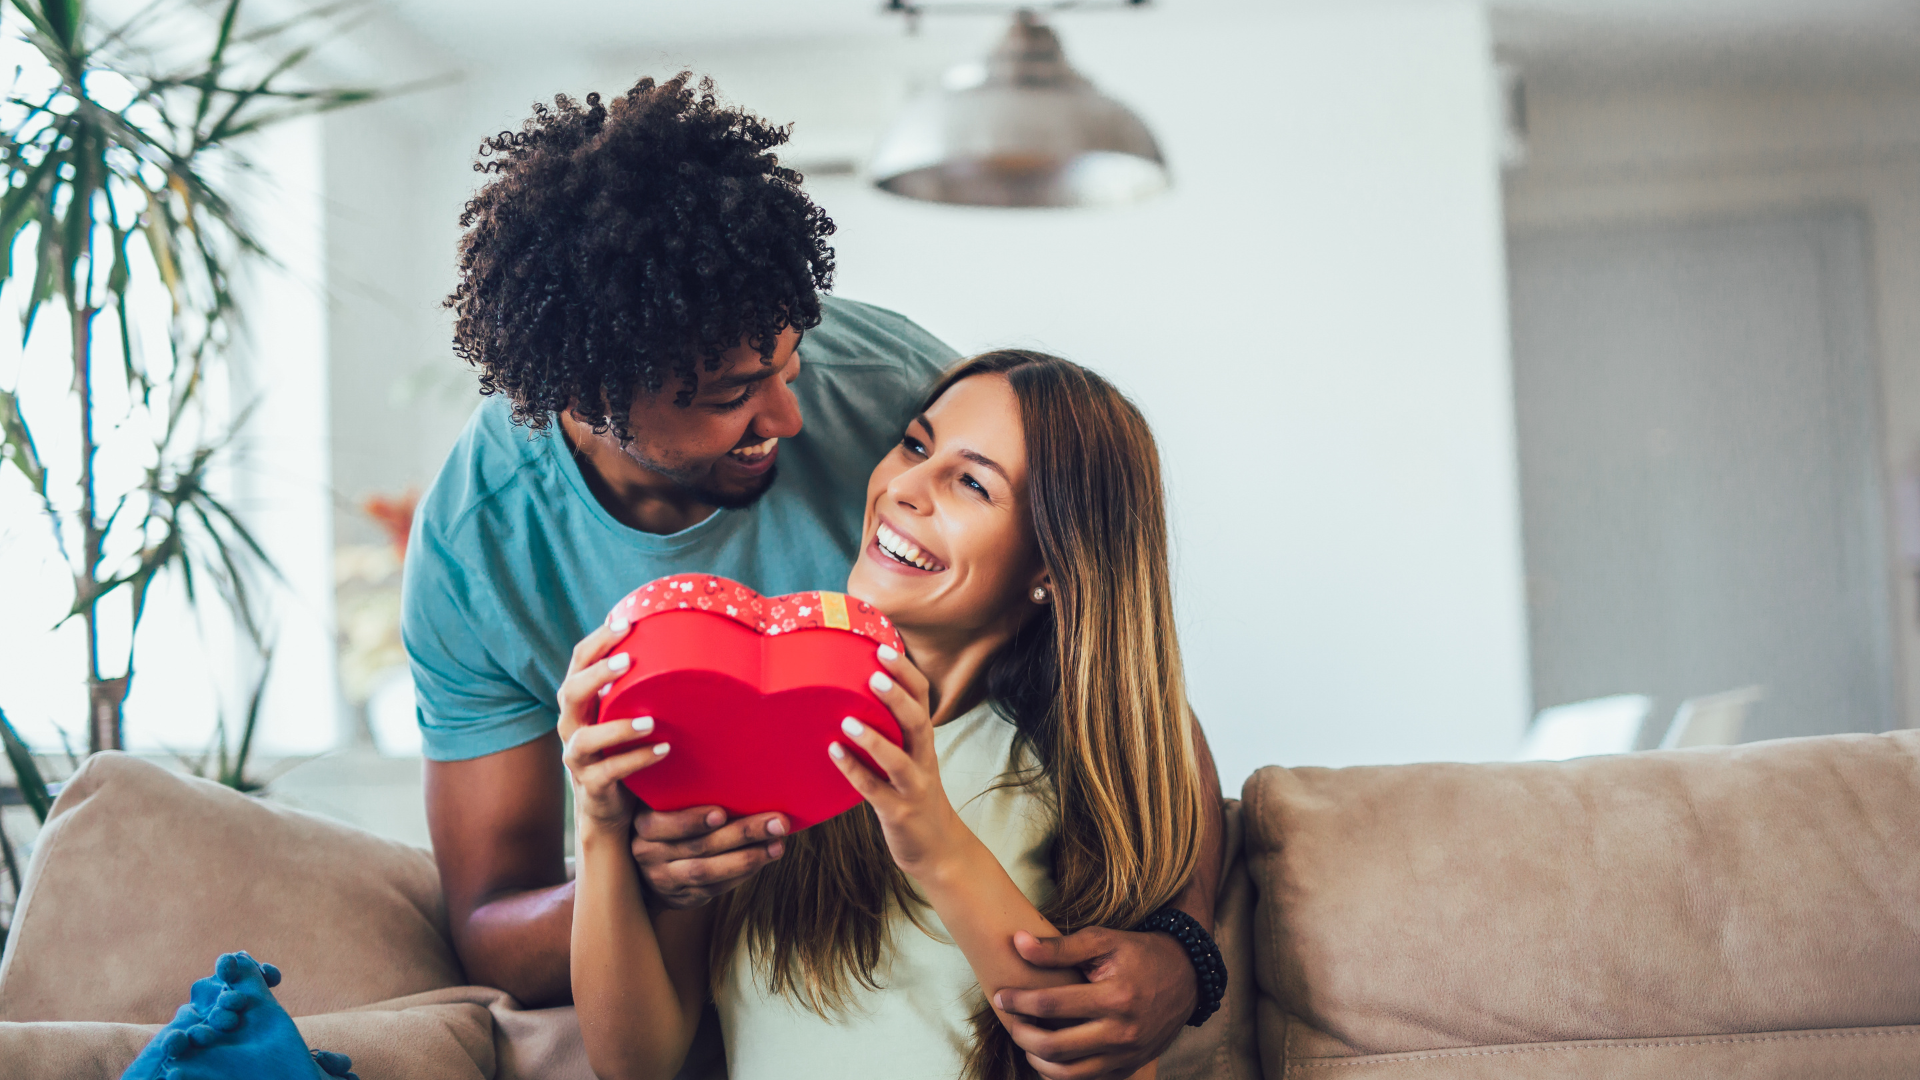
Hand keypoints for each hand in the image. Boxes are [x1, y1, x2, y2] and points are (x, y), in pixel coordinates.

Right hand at [555, 615, 661, 835]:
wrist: (610, 808)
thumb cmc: (625, 748)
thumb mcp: (628, 713)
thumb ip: (640, 686)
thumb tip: (682, 642)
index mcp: (581, 701)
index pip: (578, 662)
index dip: (597, 641)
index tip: (624, 622)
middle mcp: (572, 726)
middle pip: (570, 692)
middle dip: (596, 674)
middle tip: (629, 659)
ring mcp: (578, 758)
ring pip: (584, 738)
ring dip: (617, 727)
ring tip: (650, 721)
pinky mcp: (592, 785)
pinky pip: (608, 772)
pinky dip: (635, 759)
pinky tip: (663, 750)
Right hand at [630, 805, 788, 909]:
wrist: (645, 868)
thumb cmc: (666, 820)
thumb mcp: (662, 805)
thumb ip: (683, 794)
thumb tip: (739, 774)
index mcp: (642, 825)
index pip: (664, 824)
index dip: (692, 821)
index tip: (721, 813)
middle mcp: (648, 854)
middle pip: (699, 846)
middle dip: (741, 834)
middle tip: (776, 822)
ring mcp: (664, 879)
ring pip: (708, 873)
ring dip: (748, 858)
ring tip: (777, 845)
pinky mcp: (682, 897)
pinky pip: (714, 888)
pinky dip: (742, 874)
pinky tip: (763, 859)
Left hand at [826, 645, 959, 875]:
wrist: (939, 849)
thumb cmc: (913, 795)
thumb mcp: (910, 759)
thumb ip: (891, 732)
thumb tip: (851, 695)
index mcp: (924, 742)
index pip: (923, 698)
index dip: (906, 673)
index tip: (884, 648)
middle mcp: (924, 760)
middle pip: (918, 721)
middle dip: (897, 696)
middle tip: (874, 673)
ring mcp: (913, 787)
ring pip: (899, 759)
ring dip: (874, 738)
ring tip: (848, 720)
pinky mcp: (898, 812)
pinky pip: (875, 790)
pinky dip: (855, 771)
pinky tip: (834, 754)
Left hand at [993, 926, 1198, 1079]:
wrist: (1186, 976)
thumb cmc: (1139, 953)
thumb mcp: (1103, 940)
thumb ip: (1059, 946)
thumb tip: (1017, 943)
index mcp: (1115, 997)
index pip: (1051, 1004)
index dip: (1019, 1002)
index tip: (1000, 996)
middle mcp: (1122, 1032)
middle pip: (1054, 1046)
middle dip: (1021, 1034)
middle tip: (1009, 1020)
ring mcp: (1127, 1055)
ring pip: (1068, 1073)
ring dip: (1036, 1059)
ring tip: (1025, 1039)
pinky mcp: (1130, 1067)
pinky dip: (1060, 1073)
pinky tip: (1048, 1054)